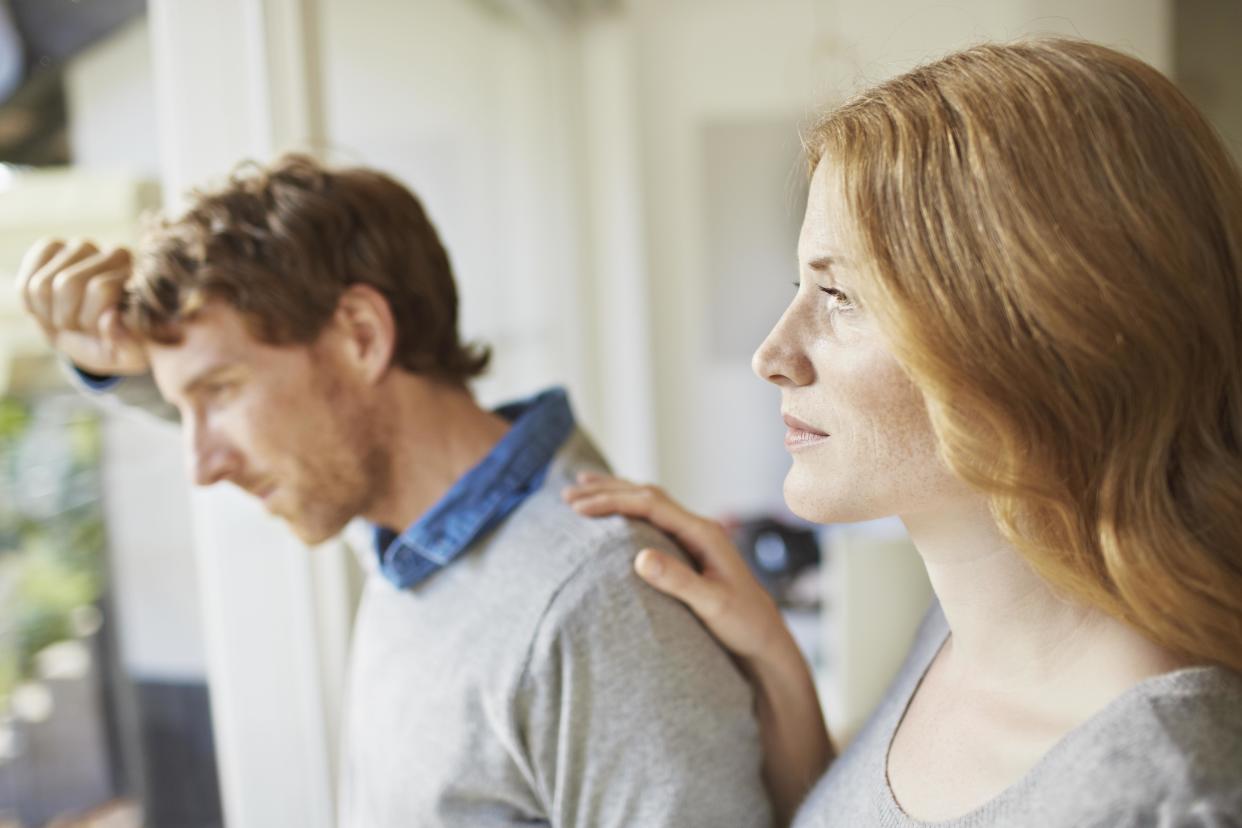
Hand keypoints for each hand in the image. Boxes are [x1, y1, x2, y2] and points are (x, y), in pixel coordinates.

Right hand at [15, 238, 147, 375]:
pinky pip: (25, 284)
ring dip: (51, 314)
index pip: (100, 289)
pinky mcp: (52, 248)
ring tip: (68, 320)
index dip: (92, 321)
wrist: (92, 340)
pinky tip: (52, 310)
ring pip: (42, 284)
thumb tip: (110, 317)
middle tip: (81, 328)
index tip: (100, 333)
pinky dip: (34, 307)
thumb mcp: (127, 355)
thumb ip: (127, 343)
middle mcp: (113, 253)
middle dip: (69, 318)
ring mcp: (81, 248)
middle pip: (67, 283)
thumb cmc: (115, 345)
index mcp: (140, 277)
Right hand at [563, 472, 834, 823]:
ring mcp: (695, 537)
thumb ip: (678, 580)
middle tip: (566, 497)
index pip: (650, 505)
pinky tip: (614, 514)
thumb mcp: (712, 605)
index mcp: (703, 533)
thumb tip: (639, 557)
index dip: (612, 502)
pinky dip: (627, 510)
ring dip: (615, 494)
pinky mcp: (689, 551)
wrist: (767, 640)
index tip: (579, 508)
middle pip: (646, 497)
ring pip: (648, 504)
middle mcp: (699, 528)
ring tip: (580, 490)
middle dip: (605, 492)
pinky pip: (653, 520)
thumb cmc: (744, 625)